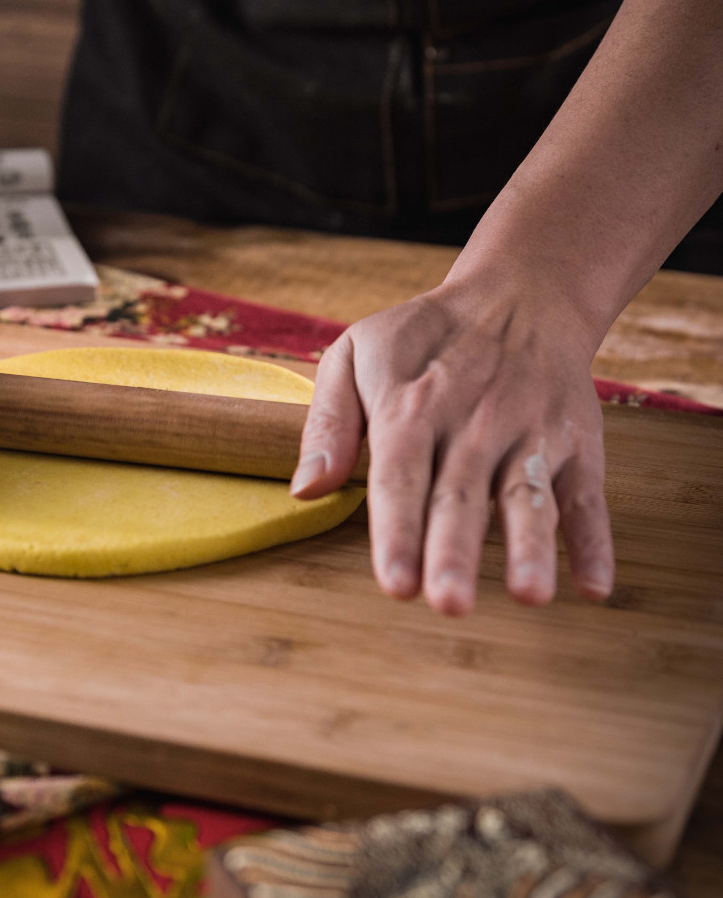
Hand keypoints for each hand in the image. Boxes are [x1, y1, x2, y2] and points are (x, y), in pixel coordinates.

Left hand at [290, 277, 612, 612]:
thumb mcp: (355, 353)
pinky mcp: (576, 444)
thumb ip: (328, 422)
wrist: (521, 294)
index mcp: (411, 405)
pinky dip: (595, 541)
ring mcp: (530, 434)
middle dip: (455, 552)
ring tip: (529, 594)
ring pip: (529, 498)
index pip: (400, 476)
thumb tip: (303, 490)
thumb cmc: (424, 337)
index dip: (398, 531)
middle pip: (462, 495)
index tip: (395, 585)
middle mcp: (474, 423)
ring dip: (530, 547)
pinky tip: (594, 586)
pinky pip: (588, 497)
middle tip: (448, 603)